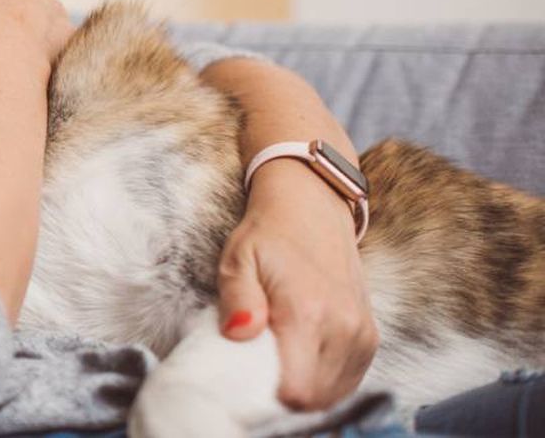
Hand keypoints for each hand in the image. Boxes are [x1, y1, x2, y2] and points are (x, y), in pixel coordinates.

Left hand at [216, 159, 378, 409]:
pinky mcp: (370, 335)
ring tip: (277, 368)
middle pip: (316, 399)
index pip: (298, 390)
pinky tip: (302, 367)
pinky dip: (326, 382)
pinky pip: (350, 379)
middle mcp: (342, 327)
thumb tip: (239, 333)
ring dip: (307, 391)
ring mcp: (361, 333)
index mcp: (306, 313)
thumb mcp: (238, 259)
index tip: (247, 390)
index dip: (269, 400)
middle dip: (284, 398)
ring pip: (335, 393)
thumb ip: (237, 299)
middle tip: (257, 377)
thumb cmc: (268, 235)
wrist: (312, 208)